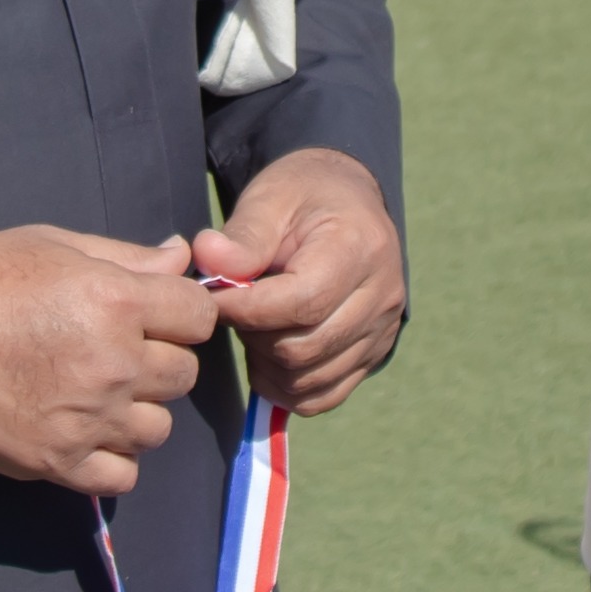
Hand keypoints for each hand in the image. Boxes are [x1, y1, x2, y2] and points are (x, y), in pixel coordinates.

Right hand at [0, 226, 223, 494]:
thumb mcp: (54, 245)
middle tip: (117, 353)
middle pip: (183, 374)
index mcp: (115, 300)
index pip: (199, 316)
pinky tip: (88, 433)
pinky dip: (112, 458)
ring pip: (158, 428)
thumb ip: (126, 256)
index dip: (181, 313)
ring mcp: (88, 418)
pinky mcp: (59, 461)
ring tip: (98, 395)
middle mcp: (113, 362)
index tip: (156, 316)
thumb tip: (181, 259)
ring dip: (137, 412)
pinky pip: (123, 475)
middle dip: (158, 360)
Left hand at [195, 147, 406, 417]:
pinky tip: (267, 356)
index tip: (210, 300)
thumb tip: (208, 260)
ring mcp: (382, 331)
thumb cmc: (304, 196)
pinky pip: (324, 395)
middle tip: (232, 308)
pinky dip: (286, 386)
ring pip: (309, 378)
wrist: (346, 202)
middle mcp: (382, 296)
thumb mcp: (270, 198)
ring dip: (265, 363)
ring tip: (252, 325)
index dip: (245, 310)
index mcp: (360, 248)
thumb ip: (241, 236)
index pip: (301, 303)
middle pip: (304, 348)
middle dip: (252, 336)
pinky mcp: (374, 354)